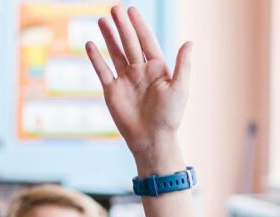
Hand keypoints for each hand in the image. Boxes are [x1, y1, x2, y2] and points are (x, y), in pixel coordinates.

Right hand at [86, 5, 191, 165]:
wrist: (152, 141)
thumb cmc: (169, 118)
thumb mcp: (180, 89)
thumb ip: (183, 65)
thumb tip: (189, 42)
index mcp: (157, 70)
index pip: (147, 41)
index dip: (139, 26)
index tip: (131, 10)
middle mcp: (140, 72)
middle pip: (130, 43)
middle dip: (122, 26)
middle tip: (114, 7)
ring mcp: (125, 81)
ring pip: (115, 53)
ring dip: (109, 37)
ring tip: (102, 19)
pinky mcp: (113, 92)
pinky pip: (103, 71)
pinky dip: (96, 58)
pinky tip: (90, 44)